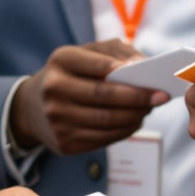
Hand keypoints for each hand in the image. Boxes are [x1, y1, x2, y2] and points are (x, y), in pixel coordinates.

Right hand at [11, 40, 166, 153]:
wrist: (33, 108)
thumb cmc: (71, 74)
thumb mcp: (85, 53)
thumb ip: (116, 52)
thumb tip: (142, 65)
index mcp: (60, 61)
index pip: (96, 64)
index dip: (124, 69)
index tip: (148, 71)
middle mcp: (54, 89)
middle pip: (104, 96)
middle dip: (138, 97)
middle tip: (161, 96)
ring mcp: (57, 119)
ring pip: (106, 121)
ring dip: (135, 116)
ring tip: (150, 109)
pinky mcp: (64, 143)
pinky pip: (103, 139)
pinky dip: (125, 130)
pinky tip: (135, 121)